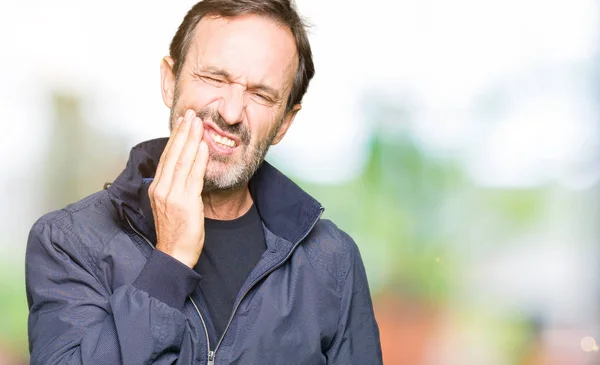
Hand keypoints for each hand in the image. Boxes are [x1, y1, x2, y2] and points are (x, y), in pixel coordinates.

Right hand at [148, 109, 209, 267]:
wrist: (174, 255)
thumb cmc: (176, 232)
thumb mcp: (170, 205)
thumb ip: (174, 186)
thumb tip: (182, 170)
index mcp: (157, 188)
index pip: (166, 157)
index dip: (175, 138)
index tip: (182, 122)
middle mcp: (161, 189)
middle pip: (172, 154)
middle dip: (182, 132)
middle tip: (190, 114)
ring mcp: (172, 195)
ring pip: (182, 161)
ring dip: (191, 140)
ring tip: (198, 123)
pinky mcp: (184, 202)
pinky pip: (193, 176)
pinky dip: (198, 159)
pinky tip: (203, 146)